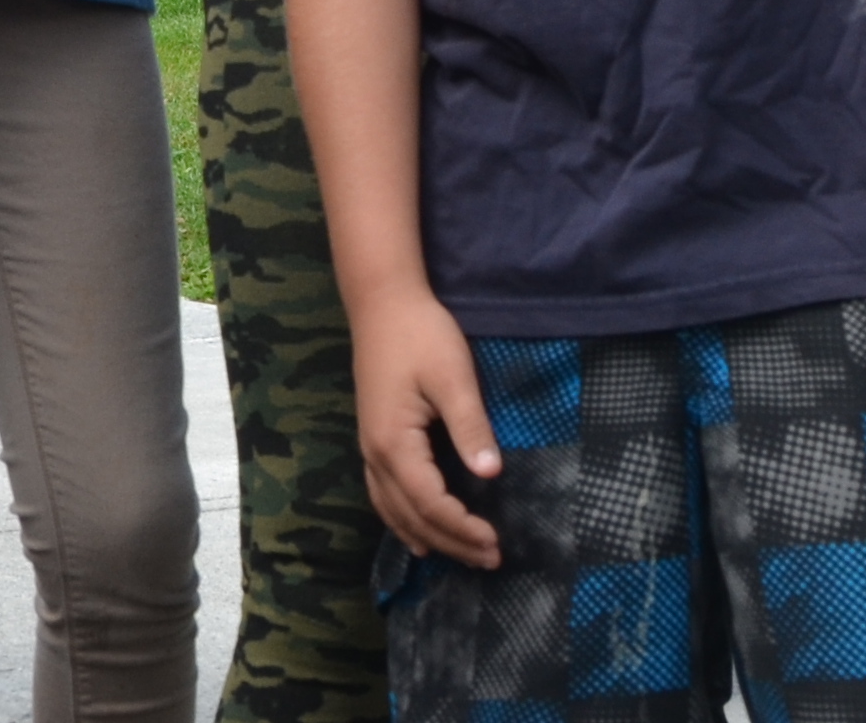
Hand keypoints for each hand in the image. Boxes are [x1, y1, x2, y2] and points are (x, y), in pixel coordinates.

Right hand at [351, 282, 504, 562]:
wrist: (383, 304)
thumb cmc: (422, 335)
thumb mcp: (453, 377)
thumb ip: (470, 426)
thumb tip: (492, 474)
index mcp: (395, 444)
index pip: (431, 503)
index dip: (462, 528)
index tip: (495, 542)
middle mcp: (376, 456)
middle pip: (413, 516)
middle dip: (452, 542)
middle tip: (490, 560)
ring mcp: (369, 450)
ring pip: (394, 512)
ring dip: (429, 537)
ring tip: (462, 557)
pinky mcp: (373, 441)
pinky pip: (385, 497)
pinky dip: (403, 521)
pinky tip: (418, 533)